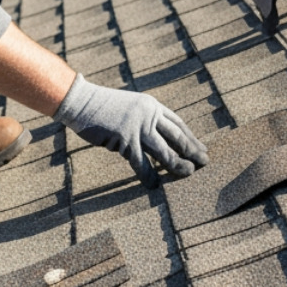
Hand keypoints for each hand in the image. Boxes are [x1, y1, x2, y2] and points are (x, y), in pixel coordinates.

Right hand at [53, 74, 207, 187]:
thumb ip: (144, 119)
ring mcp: (138, 127)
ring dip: (178, 164)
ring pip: (164, 151)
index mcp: (151, 105)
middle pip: (177, 136)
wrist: (81, 101)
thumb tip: (155, 138)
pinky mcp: (125, 140)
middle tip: (205, 161)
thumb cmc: (102, 105)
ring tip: (189, 173)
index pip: (178, 123)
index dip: (191, 137)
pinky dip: (148, 176)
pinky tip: (154, 185)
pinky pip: (141, 162)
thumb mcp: (129, 107)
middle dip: (192, 150)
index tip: (201, 147)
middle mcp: (149, 115)